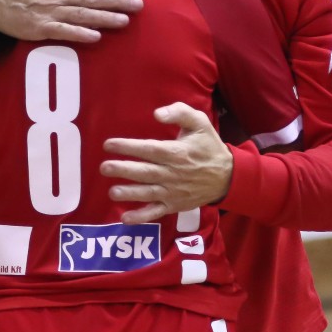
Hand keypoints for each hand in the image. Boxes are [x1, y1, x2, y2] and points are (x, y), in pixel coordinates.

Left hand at [100, 103, 234, 223]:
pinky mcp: (175, 205)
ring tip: (112, 192)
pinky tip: (125, 218)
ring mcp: (173, 191)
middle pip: (145, 172)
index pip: (148, 149)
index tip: (108, 145)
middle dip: (123, 170)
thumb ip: (179, 113)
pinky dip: (141, 217)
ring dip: (129, 193)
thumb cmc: (209, 147)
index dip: (127, 147)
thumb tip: (157, 114)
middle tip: (104, 168)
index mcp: (177, 152)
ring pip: (148, 193)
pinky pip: (156, 212)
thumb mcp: (200, 123)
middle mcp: (173, 173)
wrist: (227, 176)